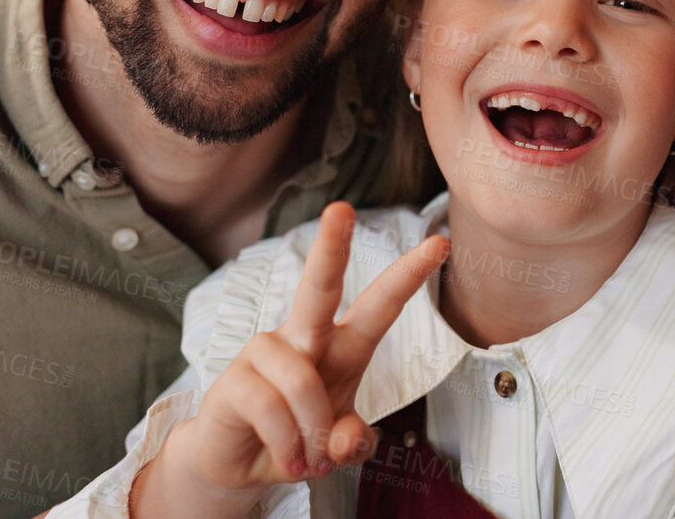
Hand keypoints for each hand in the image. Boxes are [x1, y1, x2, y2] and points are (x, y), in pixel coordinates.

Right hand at [132, 203, 448, 515]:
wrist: (238, 464)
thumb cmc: (296, 439)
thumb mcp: (338, 446)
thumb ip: (355, 442)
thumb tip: (348, 438)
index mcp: (342, 347)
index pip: (379, 306)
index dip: (409, 276)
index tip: (440, 244)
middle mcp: (303, 339)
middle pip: (318, 288)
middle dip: (331, 248)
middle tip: (341, 209)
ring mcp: (264, 354)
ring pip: (302, 380)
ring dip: (312, 430)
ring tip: (307, 456)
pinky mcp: (234, 379)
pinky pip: (271, 408)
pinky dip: (285, 442)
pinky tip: (284, 457)